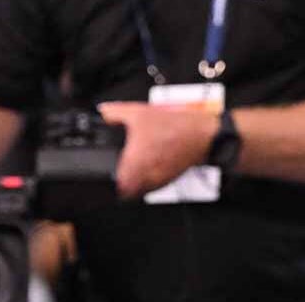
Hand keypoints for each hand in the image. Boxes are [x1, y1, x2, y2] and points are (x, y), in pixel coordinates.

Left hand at [97, 101, 215, 197]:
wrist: (201, 135)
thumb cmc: (174, 127)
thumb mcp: (139, 113)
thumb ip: (115, 113)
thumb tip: (103, 112)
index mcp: (135, 162)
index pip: (116, 187)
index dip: (108, 184)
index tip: (106, 176)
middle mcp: (146, 176)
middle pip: (126, 192)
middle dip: (120, 184)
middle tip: (117, 172)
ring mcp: (157, 181)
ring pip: (139, 190)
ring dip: (134, 183)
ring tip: (133, 168)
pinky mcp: (167, 180)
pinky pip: (152, 186)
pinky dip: (147, 180)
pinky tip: (148, 165)